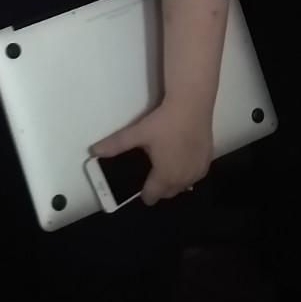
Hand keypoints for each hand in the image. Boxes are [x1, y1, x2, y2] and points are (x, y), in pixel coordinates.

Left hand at [91, 98, 212, 204]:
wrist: (192, 105)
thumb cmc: (164, 122)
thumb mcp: (138, 133)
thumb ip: (115, 145)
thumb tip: (92, 151)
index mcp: (164, 176)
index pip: (152, 196)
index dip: (145, 192)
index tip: (142, 185)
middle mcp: (183, 179)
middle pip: (168, 193)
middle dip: (159, 187)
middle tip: (152, 172)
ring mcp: (197, 172)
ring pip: (183, 186)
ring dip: (175, 181)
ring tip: (167, 165)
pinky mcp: (208, 162)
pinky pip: (195, 176)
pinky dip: (188, 173)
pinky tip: (183, 159)